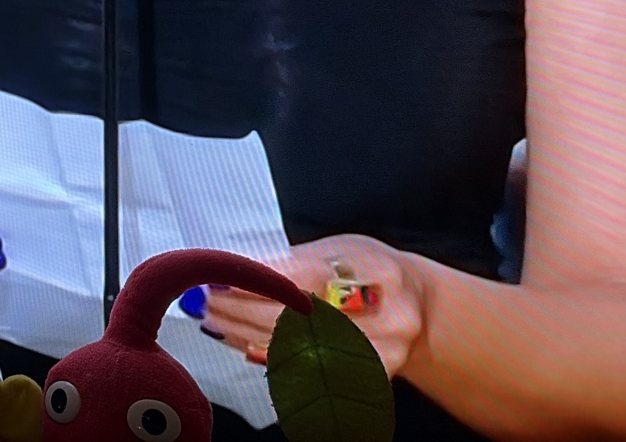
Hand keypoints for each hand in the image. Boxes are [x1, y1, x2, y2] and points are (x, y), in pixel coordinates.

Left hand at [199, 233, 422, 377]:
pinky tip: (245, 345)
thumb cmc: (371, 271)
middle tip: (208, 303)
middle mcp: (384, 315)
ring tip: (217, 322)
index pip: (303, 278)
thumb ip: (294, 259)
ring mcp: (381, 352)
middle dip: (244, 311)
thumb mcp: (341, 248)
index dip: (256, 281)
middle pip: (298, 318)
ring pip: (301, 349)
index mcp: (376, 270)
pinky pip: (311, 372)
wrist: (417, 308)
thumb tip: (236, 267)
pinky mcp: (370, 377)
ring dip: (249, 336)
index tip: (220, 280)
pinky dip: (273, 358)